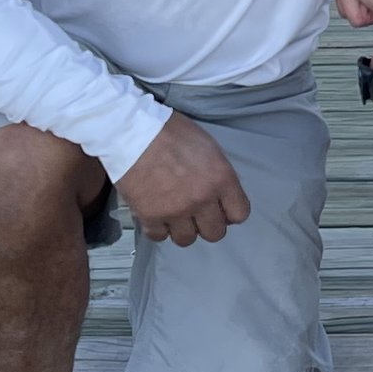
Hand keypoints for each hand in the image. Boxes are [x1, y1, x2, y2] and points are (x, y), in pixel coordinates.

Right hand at [118, 112, 250, 248]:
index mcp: (221, 178)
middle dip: (208, 224)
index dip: (230, 213)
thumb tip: (222, 193)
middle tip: (197, 213)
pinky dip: (158, 228)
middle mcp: (202, 199)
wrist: (132, 132)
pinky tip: (156, 215)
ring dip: (182, 229)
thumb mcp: (208, 146)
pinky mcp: (150, 217)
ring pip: (187, 239)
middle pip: (215, 233)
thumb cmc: (171, 132)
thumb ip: (218, 174)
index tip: (221, 209)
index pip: (240, 213)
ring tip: (175, 215)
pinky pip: (159, 237)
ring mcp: (176, 210)